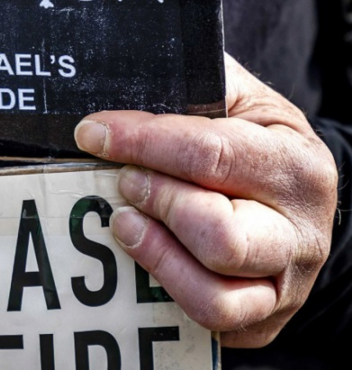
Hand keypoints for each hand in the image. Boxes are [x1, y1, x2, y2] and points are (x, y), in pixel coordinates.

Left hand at [74, 53, 337, 346]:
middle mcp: (300, 232)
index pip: (210, 153)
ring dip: (154, 252)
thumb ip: (190, 86)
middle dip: (155, 199)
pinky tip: (141, 250)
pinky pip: (208, 320)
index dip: (141, 142)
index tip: (92, 133)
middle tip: (122, 179)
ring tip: (124, 220)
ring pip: (214, 292)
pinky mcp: (261, 320)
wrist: (295, 194)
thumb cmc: (252, 138)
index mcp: (295, 164)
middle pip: (217, 232)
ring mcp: (284, 285)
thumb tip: (118, 73)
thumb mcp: (237, 98)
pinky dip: (163, 285)